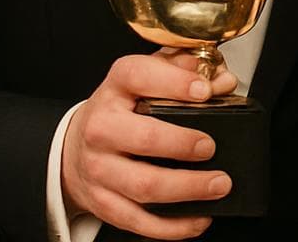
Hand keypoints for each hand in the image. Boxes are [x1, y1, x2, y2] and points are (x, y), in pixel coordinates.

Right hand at [60, 51, 237, 239]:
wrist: (76, 147)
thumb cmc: (119, 112)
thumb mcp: (144, 82)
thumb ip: (184, 72)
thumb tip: (222, 82)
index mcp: (115, 88)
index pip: (139, 76)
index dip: (174, 82)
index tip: (205, 91)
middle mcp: (102, 127)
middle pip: (144, 138)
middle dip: (184, 145)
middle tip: (211, 147)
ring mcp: (100, 168)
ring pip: (145, 185)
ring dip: (188, 188)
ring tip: (218, 184)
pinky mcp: (104, 203)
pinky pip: (140, 221)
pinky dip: (174, 225)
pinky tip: (199, 217)